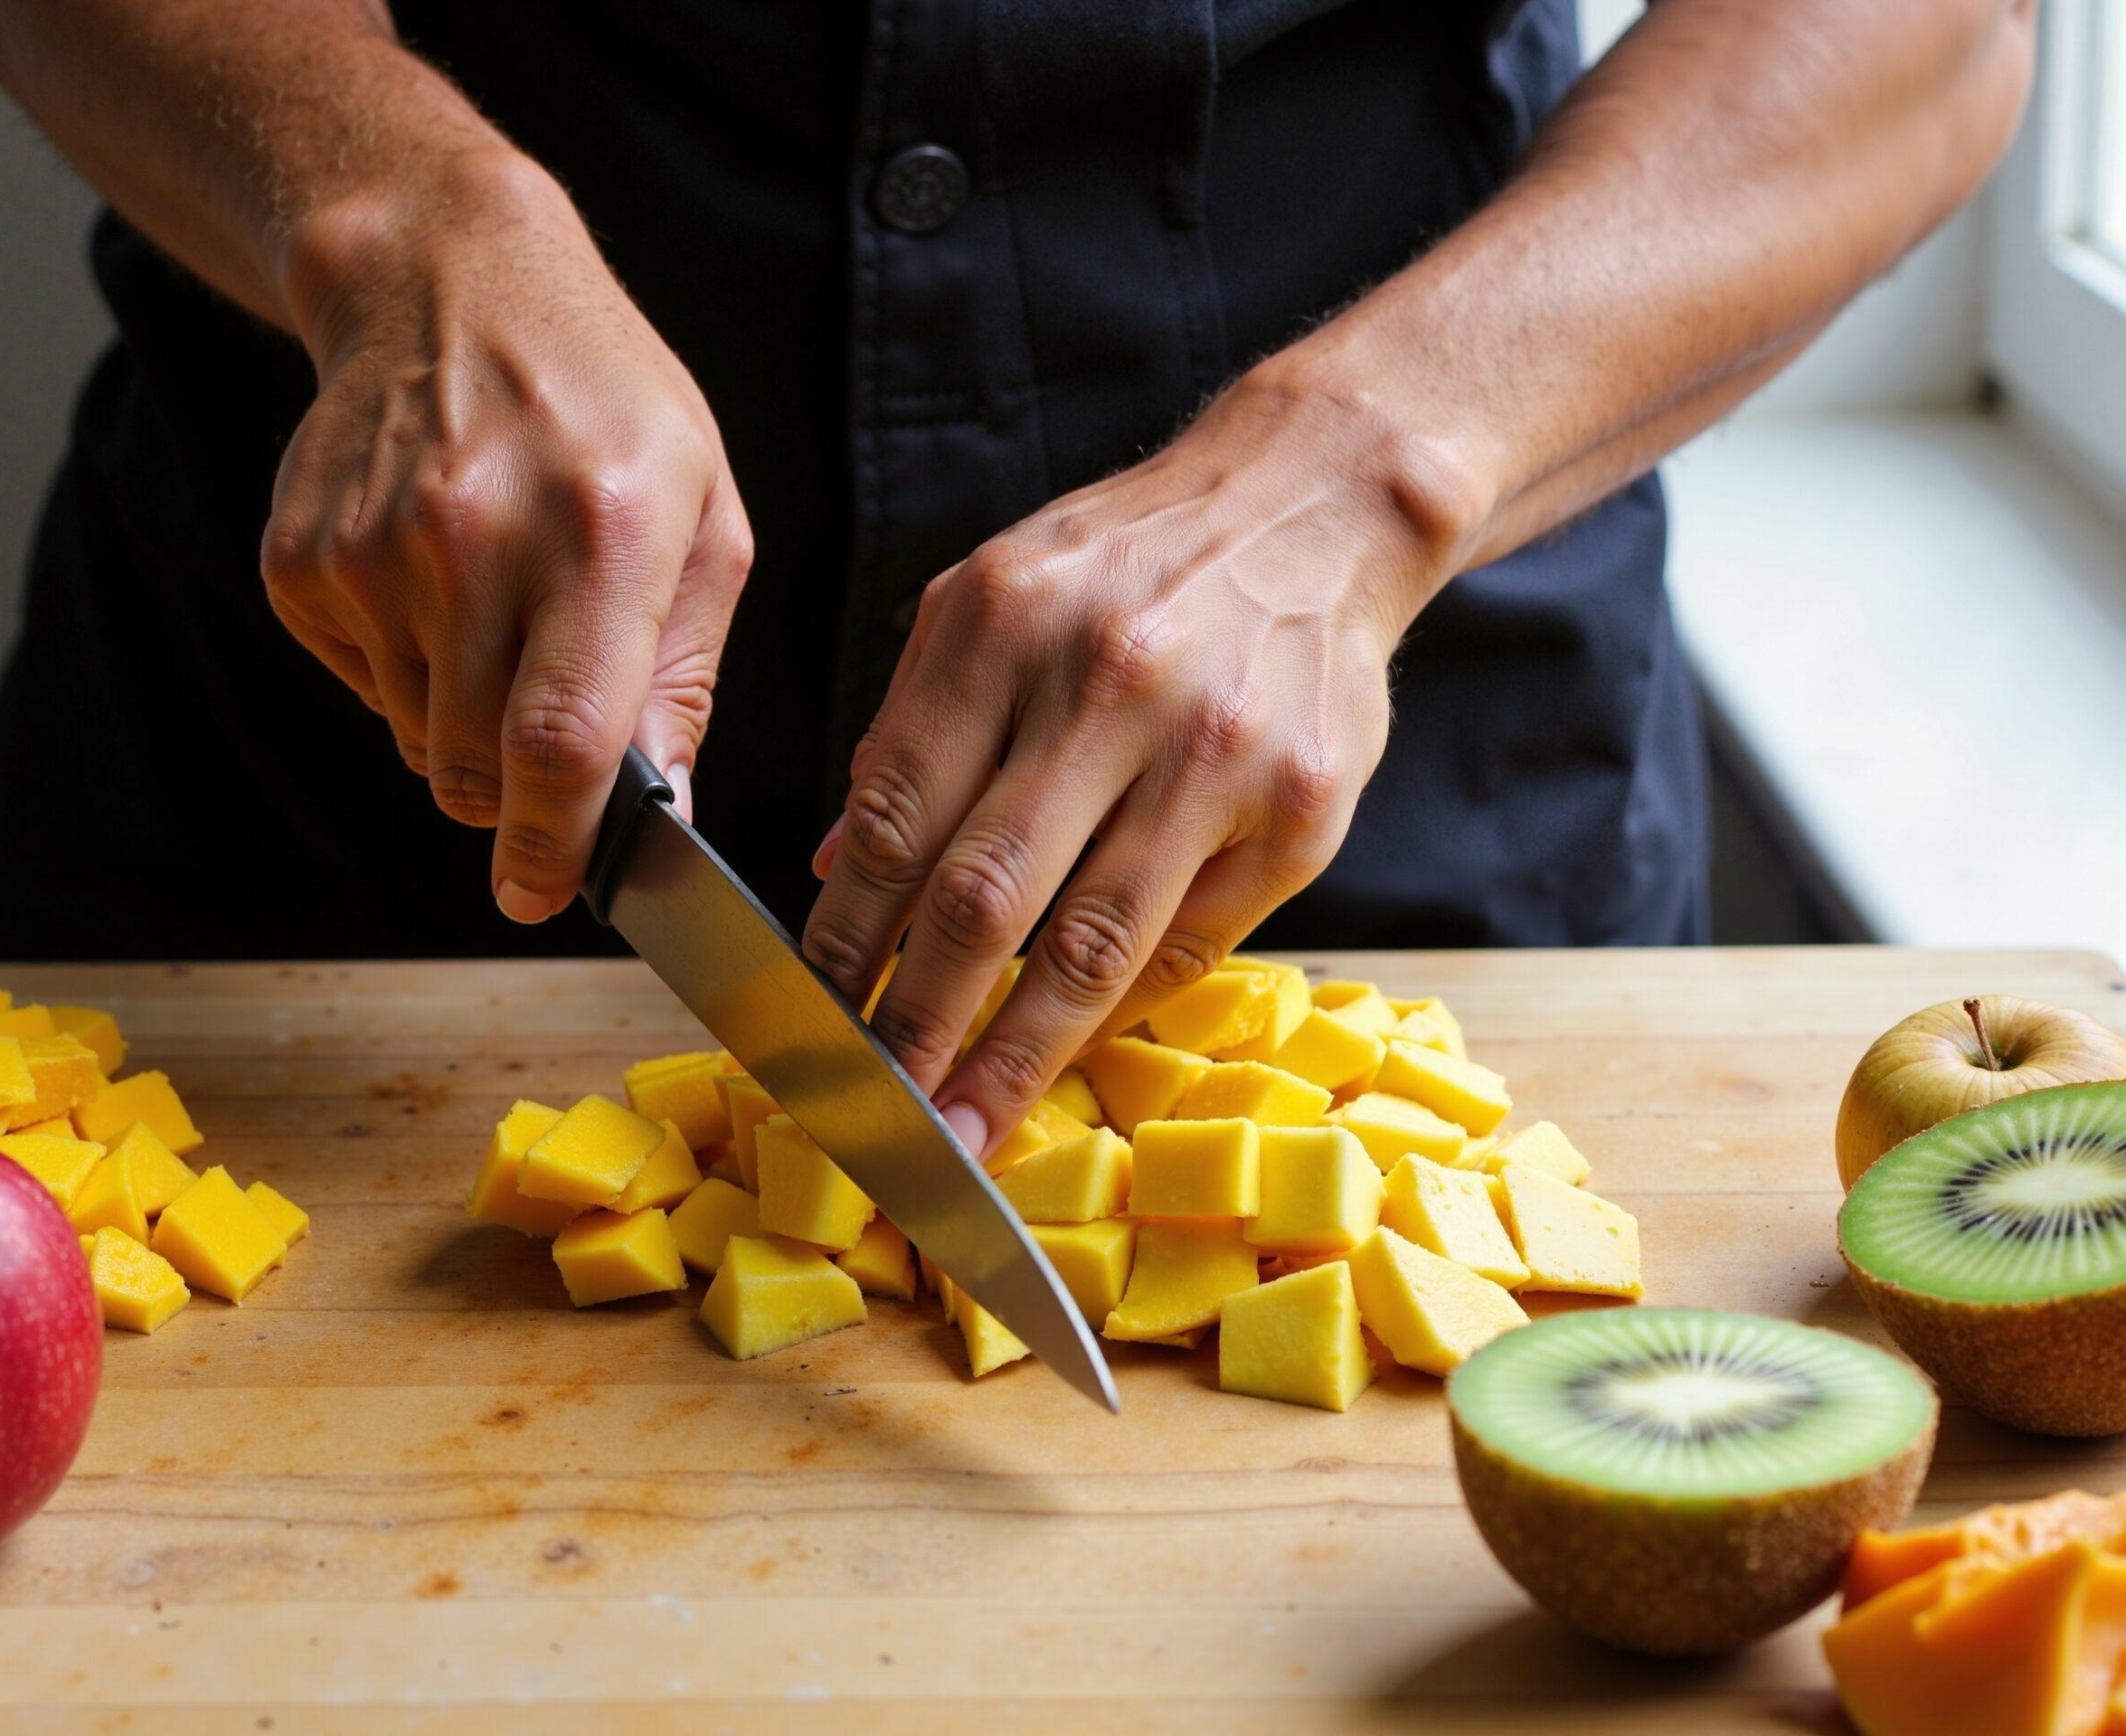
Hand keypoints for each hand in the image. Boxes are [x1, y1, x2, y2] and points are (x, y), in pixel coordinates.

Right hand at [260, 150, 752, 921]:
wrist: (446, 282)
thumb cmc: (605, 410)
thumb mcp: (702, 520)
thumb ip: (682, 679)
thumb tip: (662, 813)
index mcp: (604, 531)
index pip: (563, 739)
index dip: (555, 843)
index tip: (545, 893)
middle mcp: (475, 538)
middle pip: (480, 765)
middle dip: (519, 800)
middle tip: (548, 751)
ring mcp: (372, 550)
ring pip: (421, 742)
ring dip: (468, 731)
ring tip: (503, 620)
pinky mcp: (302, 561)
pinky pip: (365, 690)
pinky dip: (409, 677)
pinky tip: (439, 586)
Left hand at [801, 353, 1477, 1157]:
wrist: (1314, 507)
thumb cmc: (1128, 563)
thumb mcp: (990, 597)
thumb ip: (910, 727)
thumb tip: (830, 868)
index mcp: (1004, 625)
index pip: (894, 818)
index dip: (844, 937)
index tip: (810, 1014)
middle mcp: (1109, 687)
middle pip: (985, 898)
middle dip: (915, 1022)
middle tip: (872, 1104)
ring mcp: (1215, 755)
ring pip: (1092, 947)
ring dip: (1012, 1056)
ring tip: (960, 1125)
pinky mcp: (1299, 812)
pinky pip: (1187, 945)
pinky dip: (1116, 1011)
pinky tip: (1064, 1050)